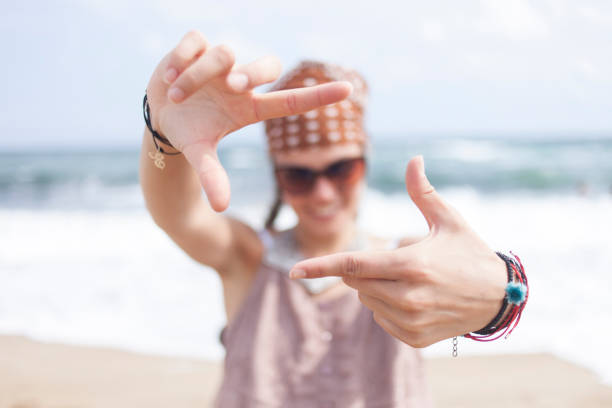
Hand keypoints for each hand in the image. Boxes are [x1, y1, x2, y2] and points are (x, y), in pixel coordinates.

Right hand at [146, 30, 352, 210]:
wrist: (162, 110)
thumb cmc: (191, 130)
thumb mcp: (200, 153)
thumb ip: (212, 176)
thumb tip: (221, 207)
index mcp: (250, 107)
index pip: (291, 101)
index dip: (319, 96)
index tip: (348, 90)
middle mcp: (241, 82)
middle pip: (269, 66)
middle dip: (252, 74)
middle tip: (231, 87)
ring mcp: (222, 62)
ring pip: (224, 54)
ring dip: (197, 76)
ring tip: (177, 95)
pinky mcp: (198, 45)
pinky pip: (197, 40)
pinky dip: (181, 59)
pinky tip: (169, 76)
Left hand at [290, 156, 507, 347]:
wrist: (499, 298)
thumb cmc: (470, 253)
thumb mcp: (449, 220)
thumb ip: (423, 192)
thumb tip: (414, 158)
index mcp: (412, 264)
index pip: (354, 264)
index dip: (320, 266)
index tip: (293, 271)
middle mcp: (408, 296)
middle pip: (356, 281)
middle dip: (363, 268)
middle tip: (395, 260)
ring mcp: (411, 321)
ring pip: (367, 301)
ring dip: (375, 288)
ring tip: (412, 281)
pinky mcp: (415, 339)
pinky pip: (380, 320)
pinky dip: (387, 308)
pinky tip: (415, 300)